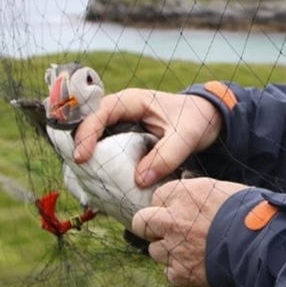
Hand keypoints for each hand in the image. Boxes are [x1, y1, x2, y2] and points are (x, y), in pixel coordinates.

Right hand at [73, 89, 222, 185]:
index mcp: (131, 101)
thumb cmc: (195, 119)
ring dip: (90, 160)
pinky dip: (103, 167)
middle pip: (89, 127)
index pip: (99, 113)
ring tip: (86, 182)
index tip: (81, 158)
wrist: (206, 118)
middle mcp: (120, 112)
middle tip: (78, 174)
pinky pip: (107, 153)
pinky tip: (102, 185)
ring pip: (95, 142)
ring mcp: (120, 127)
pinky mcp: (123, 142)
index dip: (86, 134)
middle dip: (80, 148)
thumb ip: (166, 156)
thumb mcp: (186, 136)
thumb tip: (139, 181)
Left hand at [132, 178, 247, 286]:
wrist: (264, 248)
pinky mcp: (180, 274)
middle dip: (151, 227)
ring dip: (168, 251)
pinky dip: (181, 272)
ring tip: (193, 252)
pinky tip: (201, 267)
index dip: (168, 205)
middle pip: (141, 222)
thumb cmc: (253, 215)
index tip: (179, 211)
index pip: (157, 197)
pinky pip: (170, 273)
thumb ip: (200, 193)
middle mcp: (172, 219)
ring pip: (155, 250)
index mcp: (184, 194)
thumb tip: (190, 191)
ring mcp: (173, 249)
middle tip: (169, 231)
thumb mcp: (226, 191)